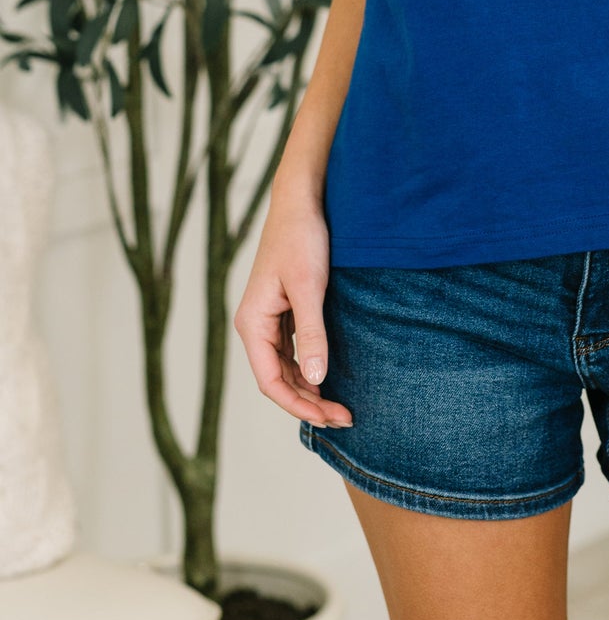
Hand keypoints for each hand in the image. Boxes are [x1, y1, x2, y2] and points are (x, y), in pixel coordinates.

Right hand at [233, 184, 353, 429]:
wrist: (301, 201)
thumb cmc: (301, 239)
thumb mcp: (309, 287)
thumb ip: (310, 333)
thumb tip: (314, 378)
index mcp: (253, 323)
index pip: (271, 382)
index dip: (299, 405)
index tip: (330, 417)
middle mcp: (256, 325)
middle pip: (278, 379)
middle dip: (308, 402)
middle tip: (344, 418)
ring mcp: (268, 318)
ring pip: (285, 367)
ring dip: (309, 388)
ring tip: (339, 406)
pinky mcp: (283, 310)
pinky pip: (292, 350)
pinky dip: (308, 368)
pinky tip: (328, 376)